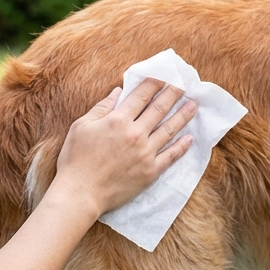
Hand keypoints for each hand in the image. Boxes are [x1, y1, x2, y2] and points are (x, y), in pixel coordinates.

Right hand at [52, 79, 197, 217]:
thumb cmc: (75, 159)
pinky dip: (181, 146)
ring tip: (193, 106)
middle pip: (159, 109)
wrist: (80, 193)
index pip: (141, 96)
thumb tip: (118, 91)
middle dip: (173, 94)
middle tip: (184, 84)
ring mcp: (145, 153)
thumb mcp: (81, 126)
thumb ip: (102, 107)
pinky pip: (170, 156)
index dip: (154, 83)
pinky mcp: (150, 172)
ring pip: (169, 130)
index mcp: (118, 120)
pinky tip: (189, 138)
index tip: (164, 76)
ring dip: (183, 116)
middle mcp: (135, 133)